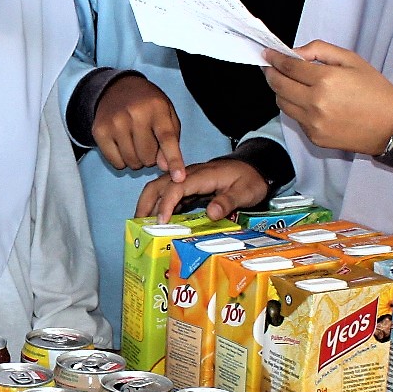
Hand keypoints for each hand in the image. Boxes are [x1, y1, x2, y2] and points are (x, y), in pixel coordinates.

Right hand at [91, 74, 184, 177]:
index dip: (174, 160)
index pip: (167, 139)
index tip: (179, 178)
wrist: (116, 88)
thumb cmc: (148, 104)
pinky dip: (122, 160)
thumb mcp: (167, 115)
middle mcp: (134, 114)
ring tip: (136, 144)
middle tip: (148, 143)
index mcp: (156, 108)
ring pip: (131, 162)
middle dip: (151, 157)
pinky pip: (116, 162)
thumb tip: (164, 167)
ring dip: (137, 160)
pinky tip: (123, 145)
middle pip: (147, 157)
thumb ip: (171, 141)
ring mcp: (115, 123)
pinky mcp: (100, 131)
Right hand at [136, 157, 268, 222]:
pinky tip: (158, 221)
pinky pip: (169, 195)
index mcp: (202, 176)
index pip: (176, 187)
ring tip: (141, 224)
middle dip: (146, 202)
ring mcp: (188, 181)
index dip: (166, 204)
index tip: (161, 222)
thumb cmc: (250, 179)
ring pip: (161, 188)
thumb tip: (210, 214)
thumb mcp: (245, 191)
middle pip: (159, 184)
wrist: (255, 167)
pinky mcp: (190, 188)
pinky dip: (160, 206)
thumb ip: (228, 202)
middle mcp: (190, 176)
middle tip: (138, 223)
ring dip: (149, 204)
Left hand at [264, 41, 392, 154]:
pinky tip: (306, 101)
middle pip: (279, 86)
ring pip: (282, 104)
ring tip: (288, 83)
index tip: (267, 54)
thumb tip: (295, 52)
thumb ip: (320, 50)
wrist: (392, 127)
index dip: (275, 58)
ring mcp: (313, 123)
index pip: (289, 67)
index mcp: (326, 80)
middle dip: (271, 73)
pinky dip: (295, 107)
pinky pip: (295, 119)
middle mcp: (315, 103)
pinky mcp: (314, 137)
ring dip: (280, 91)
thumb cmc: (375, 91)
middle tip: (270, 67)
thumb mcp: (352, 60)